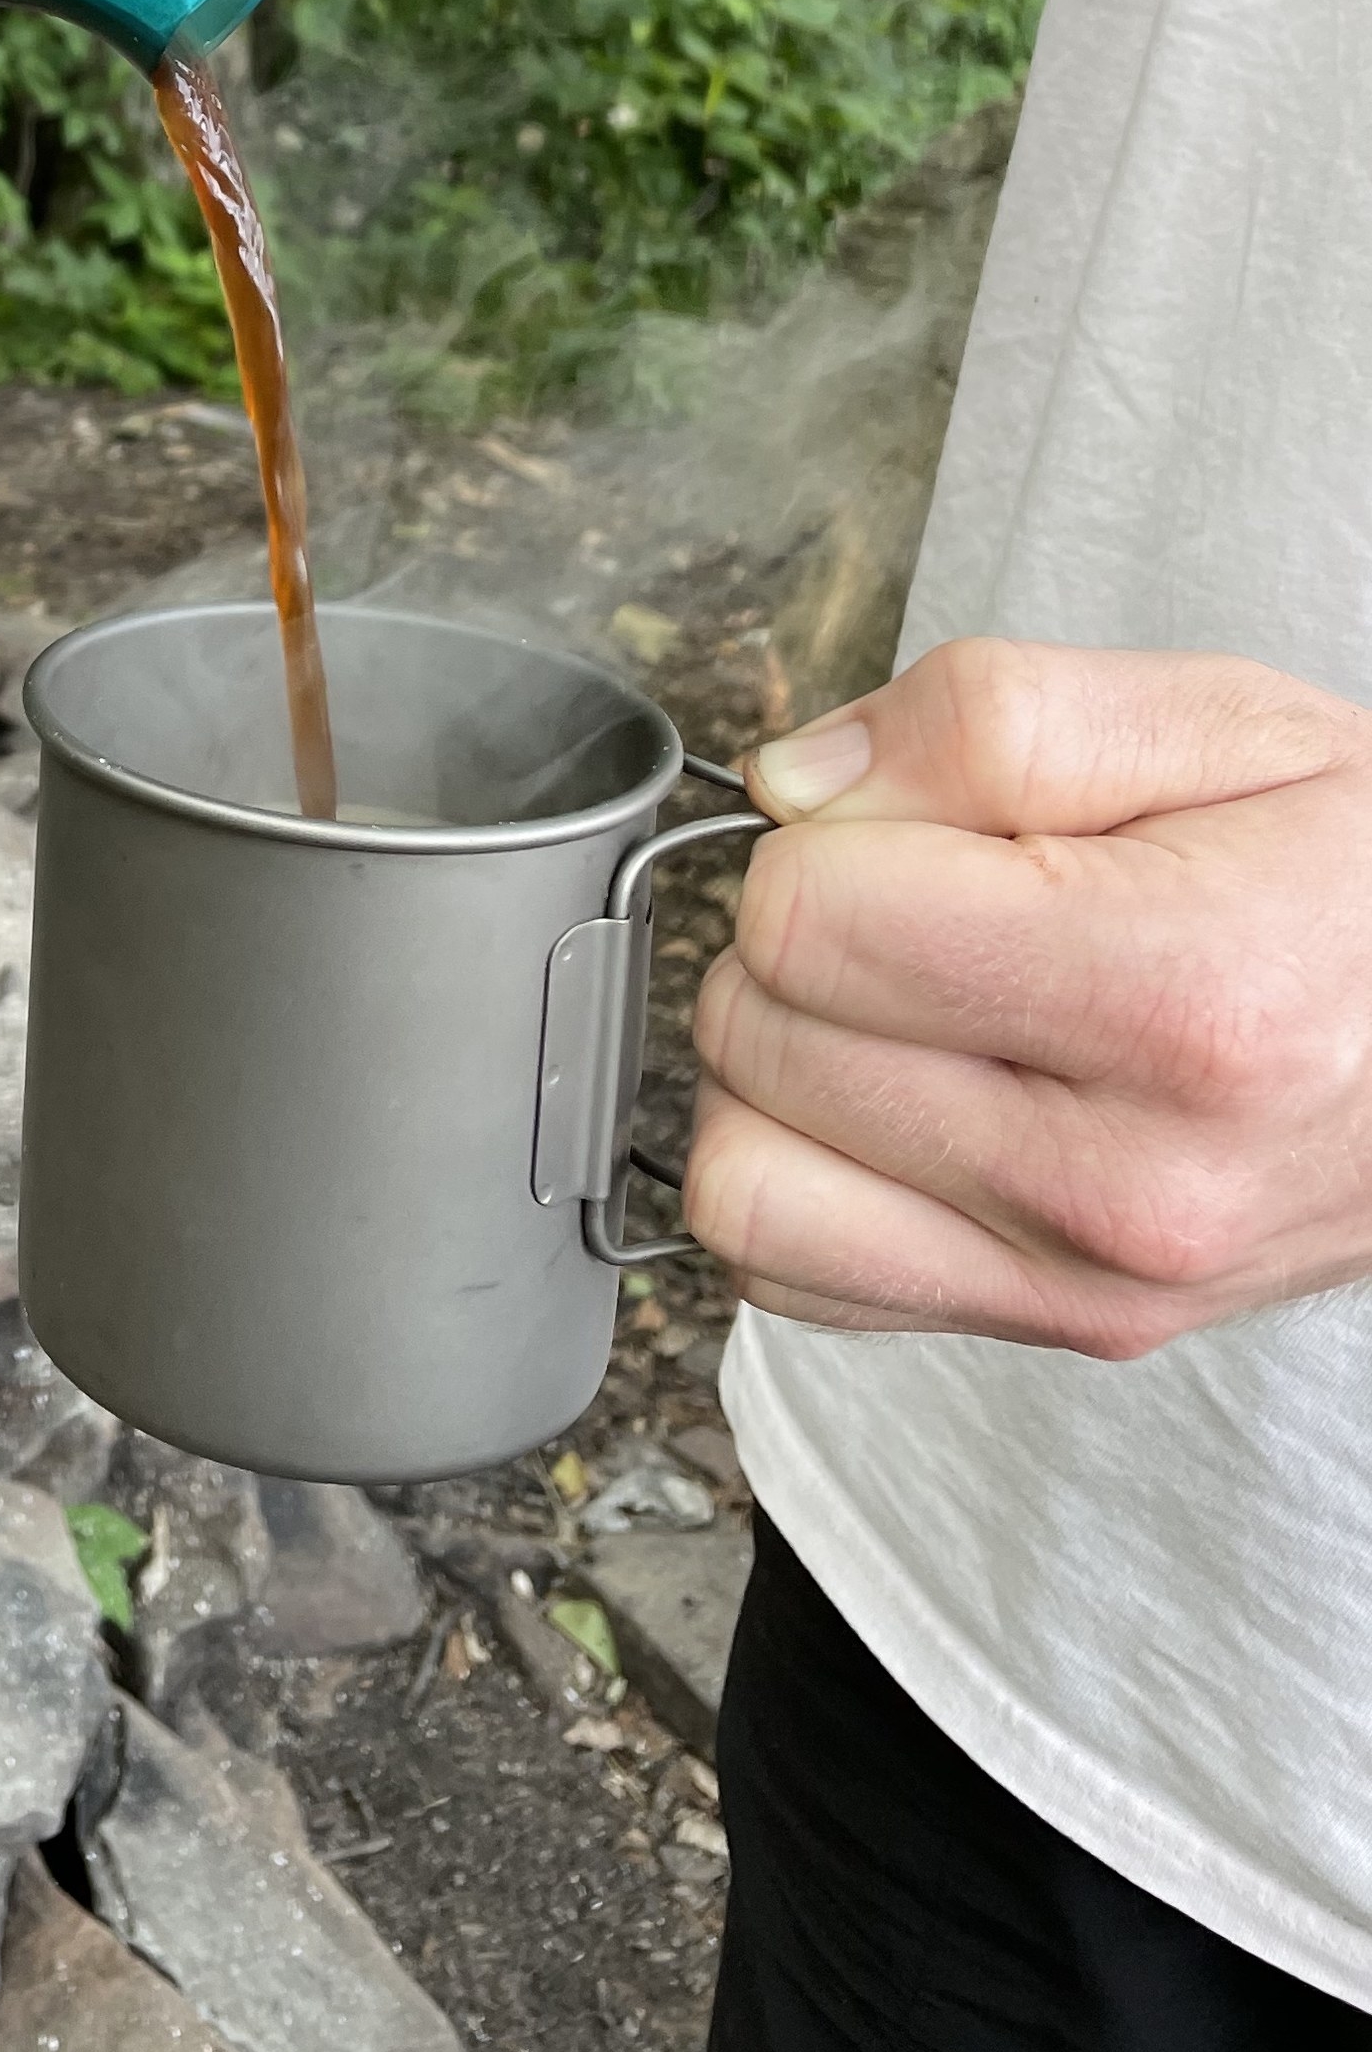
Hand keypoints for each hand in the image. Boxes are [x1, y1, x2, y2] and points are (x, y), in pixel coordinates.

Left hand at [686, 636, 1371, 1356]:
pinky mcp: (1069, 1333)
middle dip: (798, 946)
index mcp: (1182, 997)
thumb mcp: (1225, 722)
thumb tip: (795, 786)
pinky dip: (803, 1181)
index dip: (824, 844)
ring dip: (776, 1077)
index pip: (808, 925)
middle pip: (762, 1041)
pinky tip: (899, 1102)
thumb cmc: (1361, 877)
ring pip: (741, 1184)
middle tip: (922, 910)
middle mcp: (1133, 1181)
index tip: (910, 832)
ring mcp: (1094, 1281)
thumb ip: (992, 718)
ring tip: (899, 1010)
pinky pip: (792, 1275)